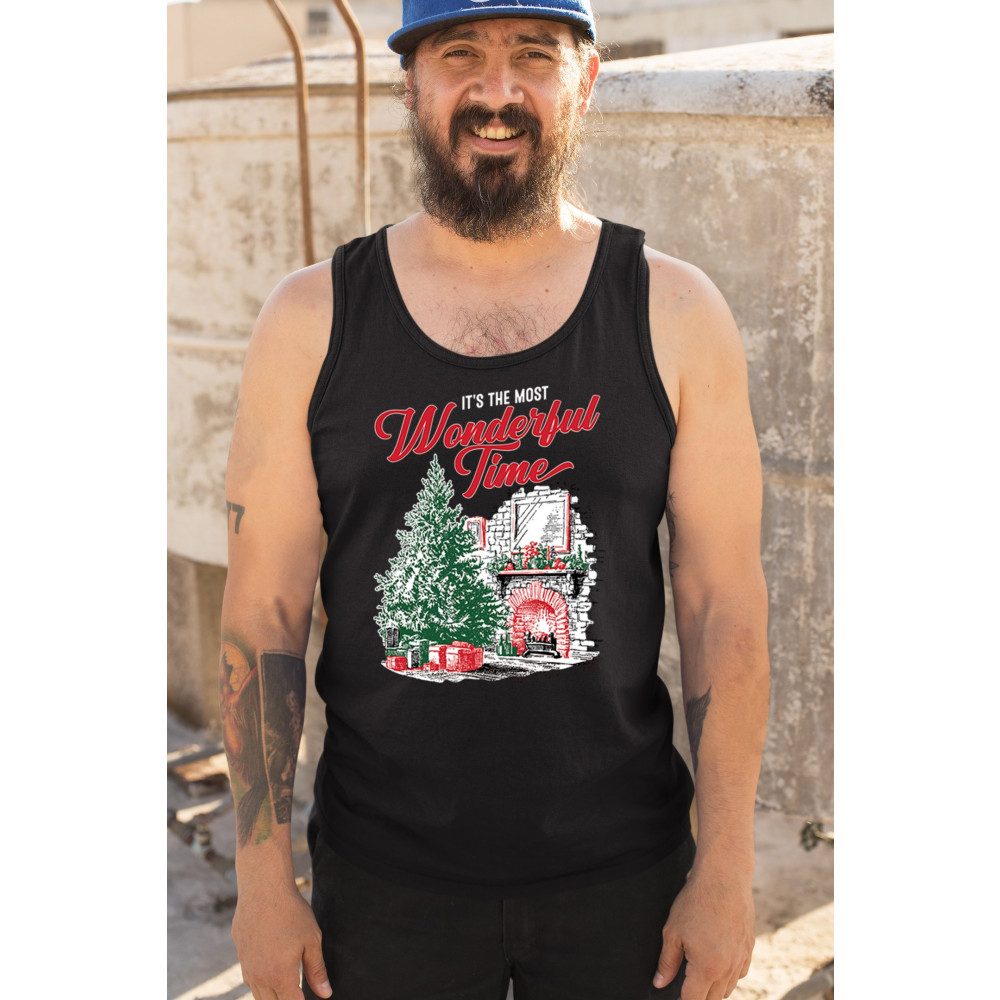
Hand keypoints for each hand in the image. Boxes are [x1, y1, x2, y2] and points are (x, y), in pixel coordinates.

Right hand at [232, 880, 331, 999]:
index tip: (307, 996)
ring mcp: (246, 966)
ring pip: (258, 994)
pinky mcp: (239, 954)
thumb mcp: (312, 940)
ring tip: (286, 984)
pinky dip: (260, 980)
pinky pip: (249, 977)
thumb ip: (317, 970)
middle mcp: (259, 977)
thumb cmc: (292, 912)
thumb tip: (325, 994)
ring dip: (272, 994)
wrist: (264, 888)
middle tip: (297, 991)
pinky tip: (270, 968)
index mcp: (280, 976)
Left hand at [652, 869, 754, 999]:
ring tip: (697, 979)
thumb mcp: (673, 932)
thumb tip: (659, 983)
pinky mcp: (749, 949)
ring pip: (727, 989)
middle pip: (712, 999)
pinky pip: (738, 974)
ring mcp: (741, 959)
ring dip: (713, 990)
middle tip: (684, 988)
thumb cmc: (695, 902)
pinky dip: (727, 977)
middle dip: (697, 997)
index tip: (674, 999)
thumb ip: (667, 962)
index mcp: (707, 967)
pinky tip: (716, 966)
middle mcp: (728, 969)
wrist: (724, 878)